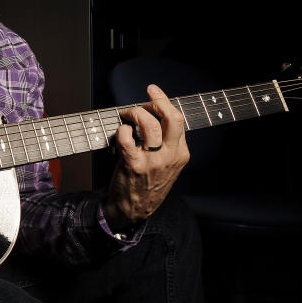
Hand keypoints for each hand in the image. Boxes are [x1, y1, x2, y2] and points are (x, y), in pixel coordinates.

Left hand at [105, 84, 189, 229]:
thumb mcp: (168, 165)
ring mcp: (152, 160)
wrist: (135, 209)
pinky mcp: (134, 164)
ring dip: (136, 112)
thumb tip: (154, 115)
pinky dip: (122, 129)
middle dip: (157, 101)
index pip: (178, 120)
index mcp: (181, 154)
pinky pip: (127, 137)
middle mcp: (170, 156)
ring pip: (149, 124)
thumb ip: (167, 144)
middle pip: (171, 118)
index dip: (164, 102)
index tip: (154, 92)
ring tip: (127, 114)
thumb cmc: (149, 184)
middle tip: (144, 97)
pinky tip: (121, 131)